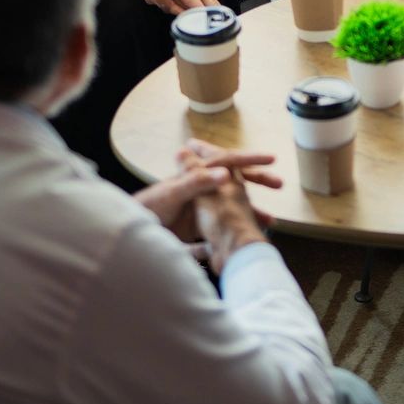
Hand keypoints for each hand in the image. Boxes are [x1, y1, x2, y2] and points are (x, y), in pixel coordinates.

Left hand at [133, 140, 280, 243]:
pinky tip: (245, 242)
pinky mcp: (192, 233)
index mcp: (195, 179)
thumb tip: (225, 172)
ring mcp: (197, 212)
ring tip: (269, 222)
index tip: (271, 161)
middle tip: (279, 185)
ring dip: (249, 213)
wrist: (124, 241)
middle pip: (233, 183)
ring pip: (231, 210)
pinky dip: (230, 236)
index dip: (248, 161)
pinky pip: (217, 233)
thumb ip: (195, 182)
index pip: (226, 163)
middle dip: (256, 183)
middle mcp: (199, 192)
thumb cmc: (144, 212)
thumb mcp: (171, 195)